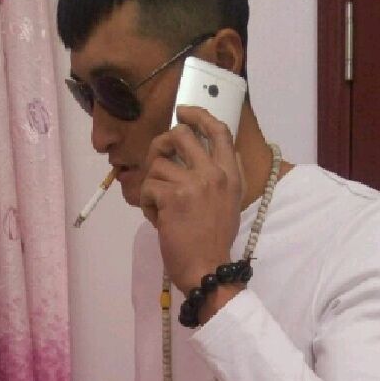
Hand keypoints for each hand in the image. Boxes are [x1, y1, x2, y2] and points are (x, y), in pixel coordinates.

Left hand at [139, 105, 246, 296]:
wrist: (206, 269)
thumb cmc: (214, 241)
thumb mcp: (229, 204)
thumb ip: (222, 177)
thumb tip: (209, 152)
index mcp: (231, 175)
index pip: (219, 131)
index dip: (198, 115)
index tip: (183, 112)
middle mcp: (214, 174)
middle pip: (181, 134)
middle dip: (161, 144)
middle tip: (157, 159)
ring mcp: (193, 184)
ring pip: (158, 164)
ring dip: (153, 185)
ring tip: (161, 208)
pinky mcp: (172, 197)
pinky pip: (149, 187)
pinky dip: (148, 205)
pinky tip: (159, 220)